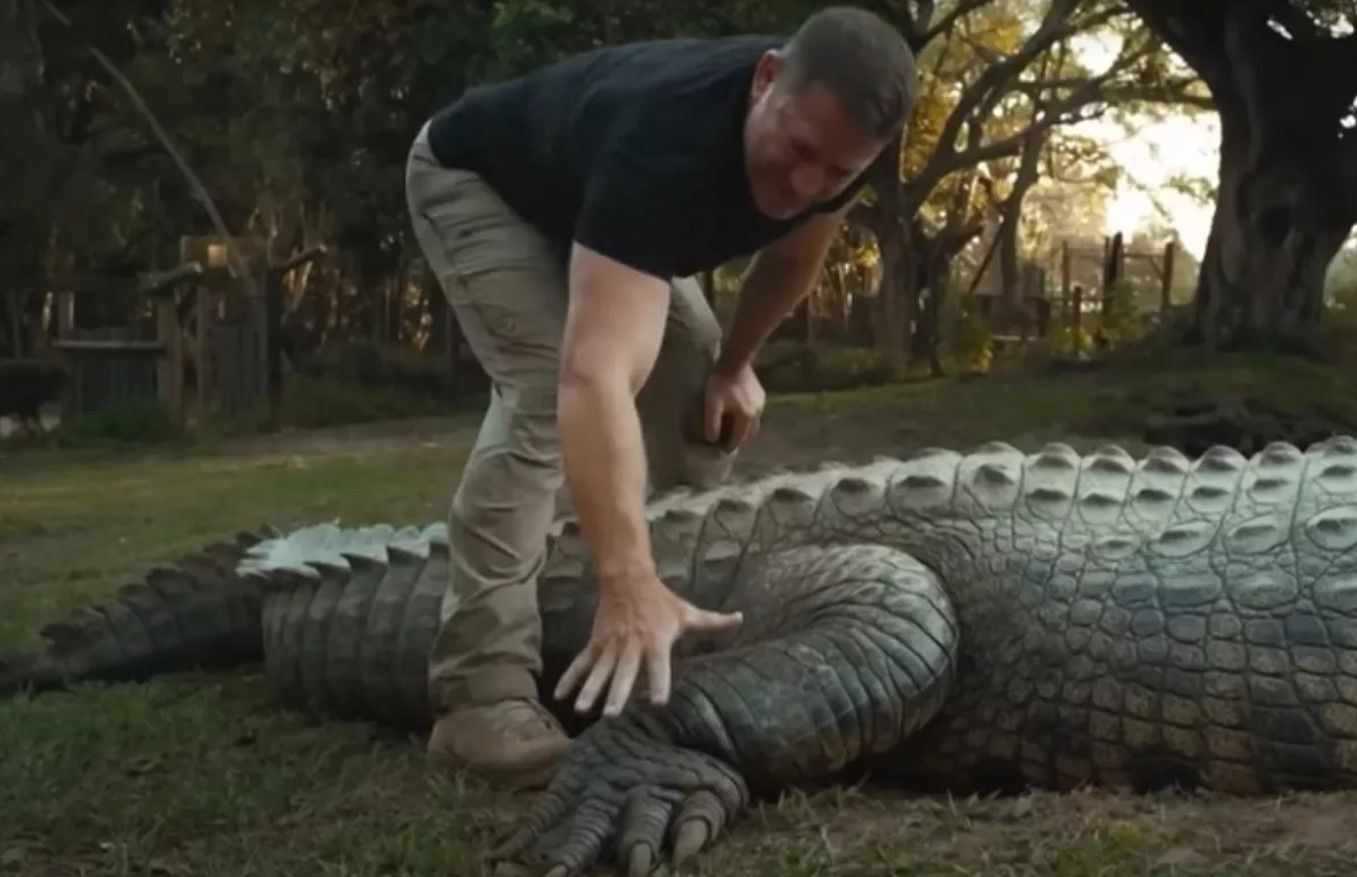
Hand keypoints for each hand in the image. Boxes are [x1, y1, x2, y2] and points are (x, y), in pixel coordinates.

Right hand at [553, 569, 742, 716]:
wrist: (628, 577)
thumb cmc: (662, 600)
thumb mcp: (688, 612)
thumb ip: (714, 621)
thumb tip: (741, 618)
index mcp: (656, 640)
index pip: (659, 666)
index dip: (659, 683)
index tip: (658, 702)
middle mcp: (632, 645)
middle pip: (624, 672)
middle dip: (618, 693)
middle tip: (612, 714)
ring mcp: (611, 644)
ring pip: (599, 670)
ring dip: (590, 690)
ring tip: (582, 710)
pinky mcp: (596, 642)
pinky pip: (581, 662)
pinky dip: (570, 678)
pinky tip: (560, 696)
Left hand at [703, 361, 765, 450]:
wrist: (735, 361)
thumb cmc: (722, 383)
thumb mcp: (712, 404)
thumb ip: (712, 423)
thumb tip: (712, 440)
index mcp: (746, 417)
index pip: (740, 438)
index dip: (732, 446)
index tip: (725, 451)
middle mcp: (757, 413)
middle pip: (750, 433)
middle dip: (741, 440)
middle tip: (730, 442)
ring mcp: (761, 403)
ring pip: (755, 423)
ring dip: (746, 429)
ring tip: (735, 429)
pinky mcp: (761, 395)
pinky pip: (756, 412)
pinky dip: (748, 418)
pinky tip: (740, 413)